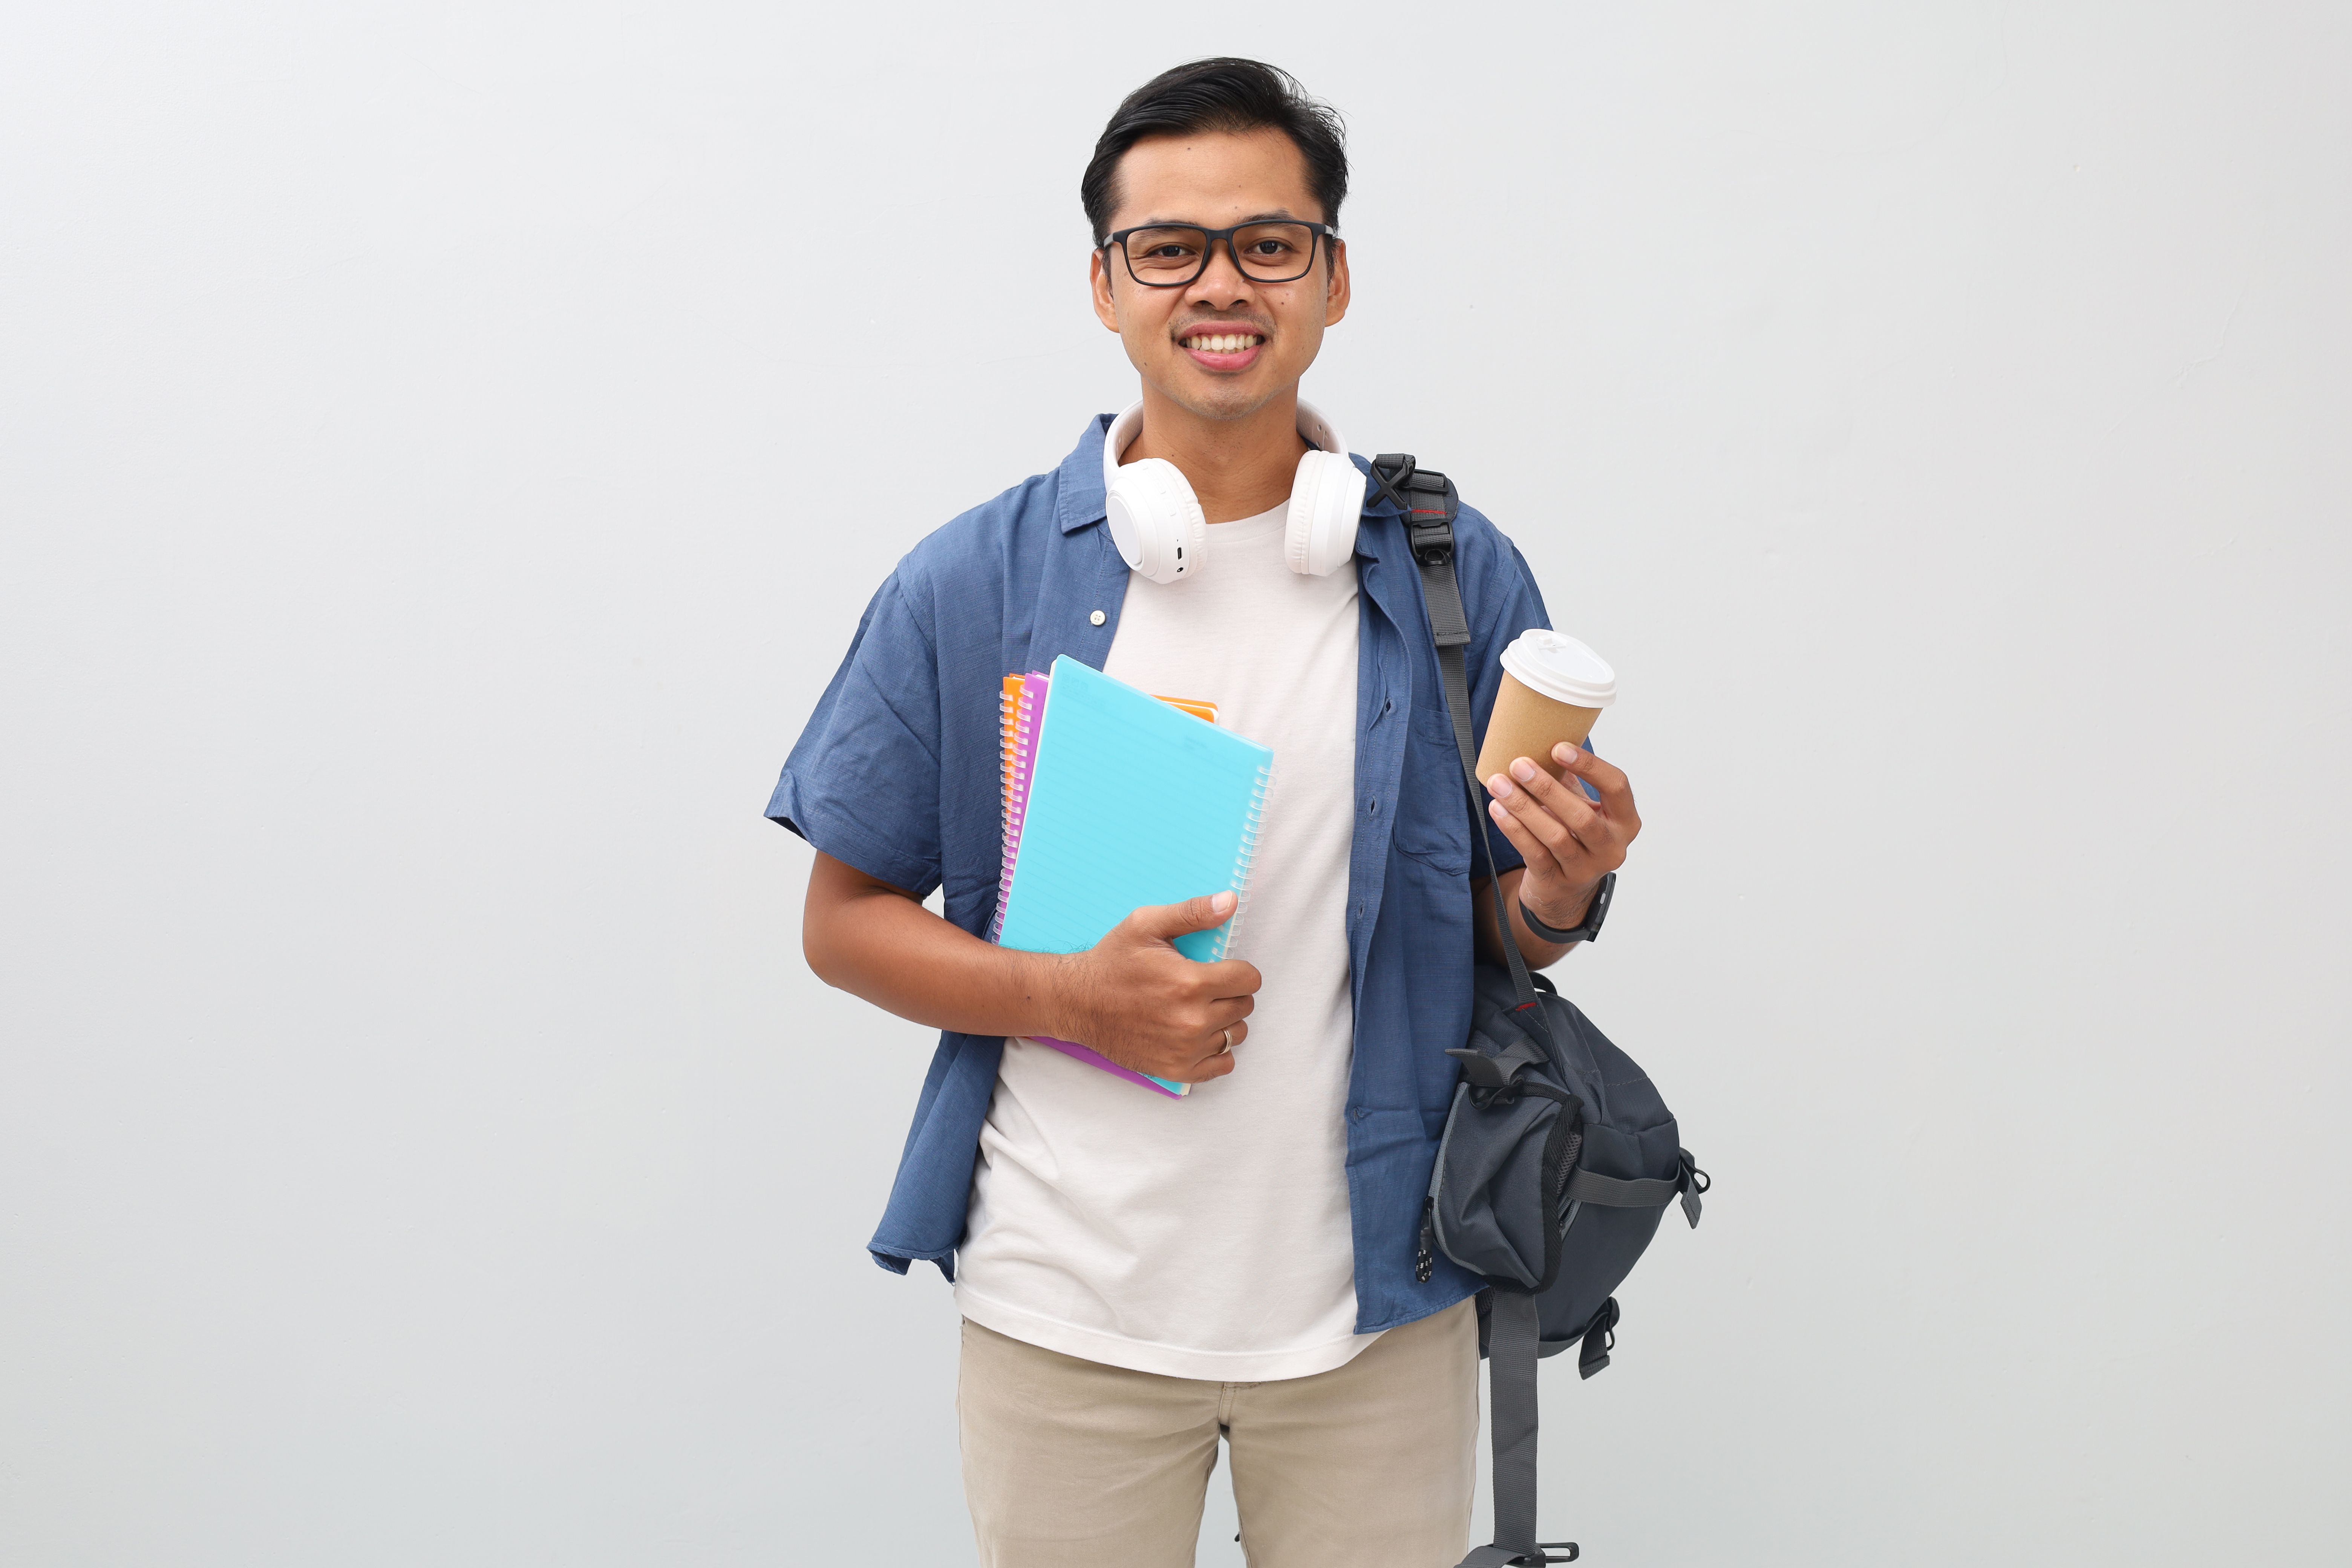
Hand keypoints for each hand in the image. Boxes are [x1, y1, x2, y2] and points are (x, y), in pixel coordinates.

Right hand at [1050, 891, 1261, 1083]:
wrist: (1077, 1003)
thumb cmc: (1111, 962)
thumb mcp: (1146, 925)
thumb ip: (1192, 912)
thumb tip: (1230, 900)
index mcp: (1190, 982)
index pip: (1249, 980)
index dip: (1239, 970)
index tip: (1222, 969)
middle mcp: (1192, 1020)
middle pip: (1244, 1007)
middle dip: (1232, 993)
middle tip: (1206, 987)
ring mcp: (1185, 1049)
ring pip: (1236, 1035)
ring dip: (1225, 1022)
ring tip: (1201, 1009)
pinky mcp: (1176, 1069)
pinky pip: (1222, 1065)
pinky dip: (1217, 1051)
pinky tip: (1199, 1035)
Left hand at [1484, 744, 1640, 935]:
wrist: (1566, 889)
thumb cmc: (1575, 835)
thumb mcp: (1583, 806)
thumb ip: (1571, 779)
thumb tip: (1540, 738)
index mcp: (1626, 821)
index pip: (1617, 786)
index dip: (1589, 766)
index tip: (1558, 748)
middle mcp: (1612, 847)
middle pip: (1581, 816)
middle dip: (1547, 787)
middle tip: (1518, 764)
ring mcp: (1586, 869)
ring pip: (1554, 836)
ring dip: (1523, 807)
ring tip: (1499, 784)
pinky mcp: (1559, 881)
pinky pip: (1534, 852)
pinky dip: (1513, 829)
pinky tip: (1497, 809)